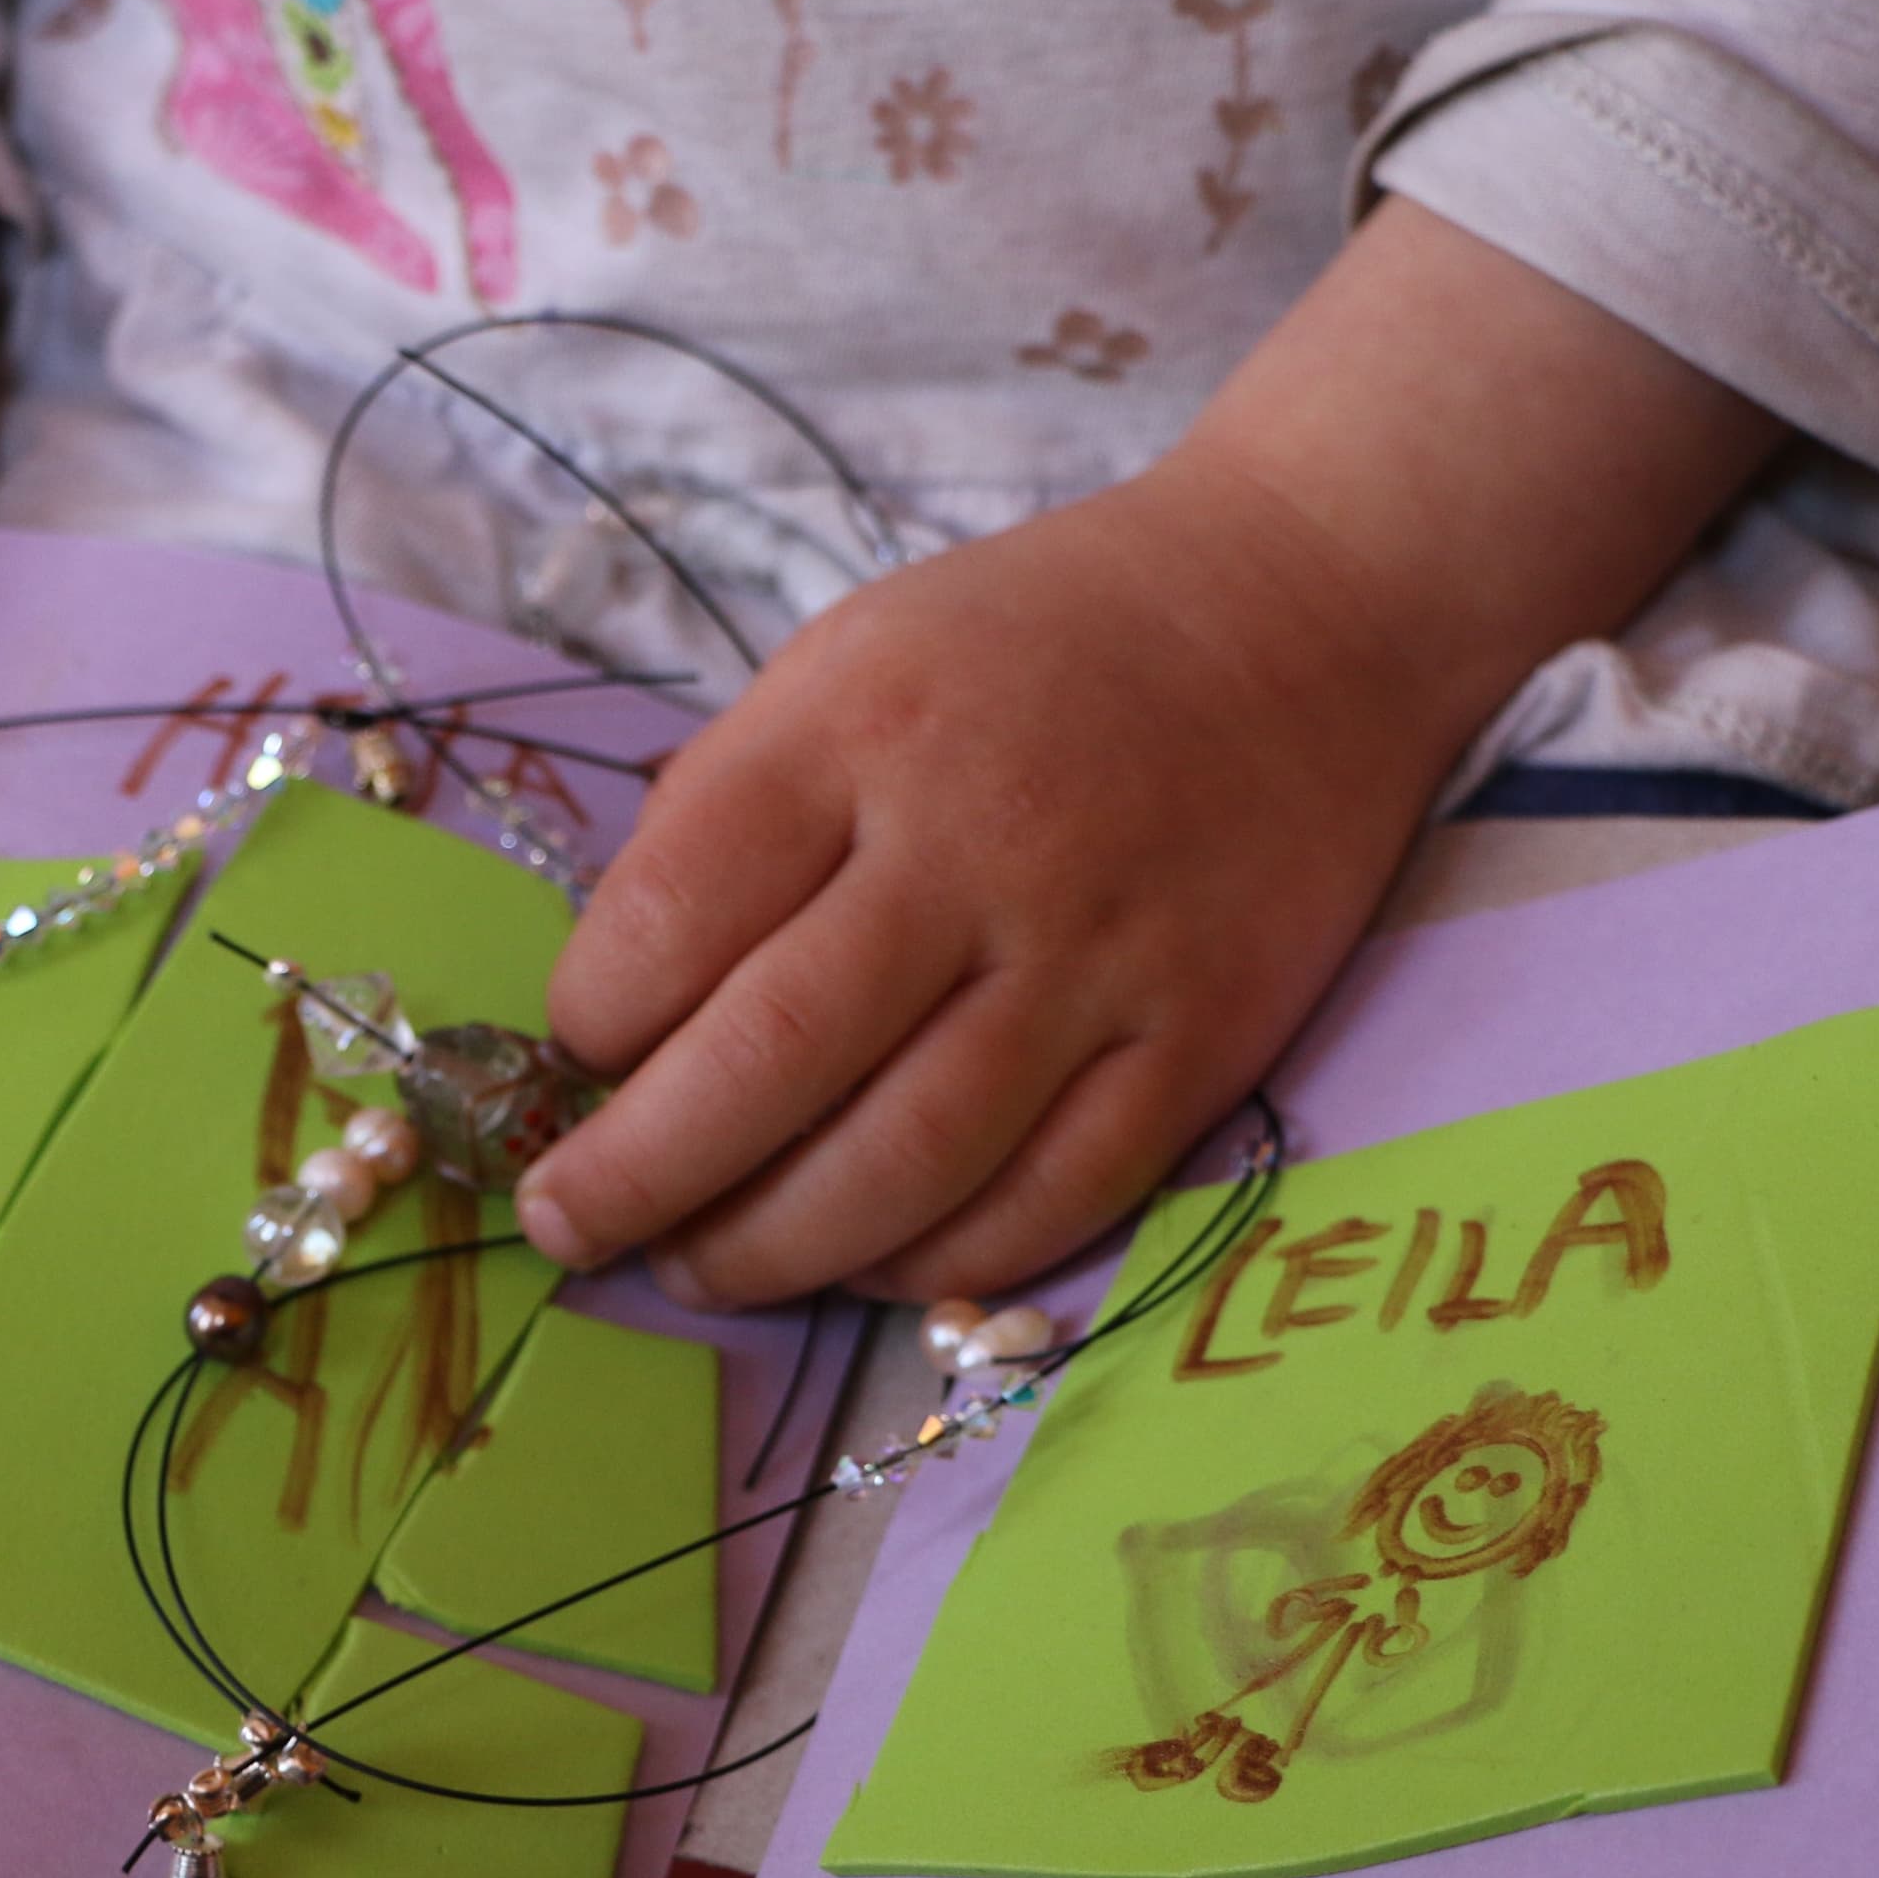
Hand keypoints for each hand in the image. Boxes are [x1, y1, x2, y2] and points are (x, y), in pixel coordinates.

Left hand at [515, 200, 1785, 1305]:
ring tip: (696, 1268)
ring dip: (770, 1248)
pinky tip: (863, 1263)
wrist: (1308, 608)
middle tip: (570, 1223)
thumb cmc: (1042, 642)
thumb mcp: (853, 655)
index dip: (592, 1017)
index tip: (574, 1054)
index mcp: (862, 726)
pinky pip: (1053, 1199)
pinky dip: (936, 1260)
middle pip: (771, 1062)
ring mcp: (1100, 956)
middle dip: (639, 1175)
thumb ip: (736, 805)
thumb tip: (625, 994)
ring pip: (905, 1163)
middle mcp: (978, 845)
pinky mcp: (1204, 1040)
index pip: (675, 912)